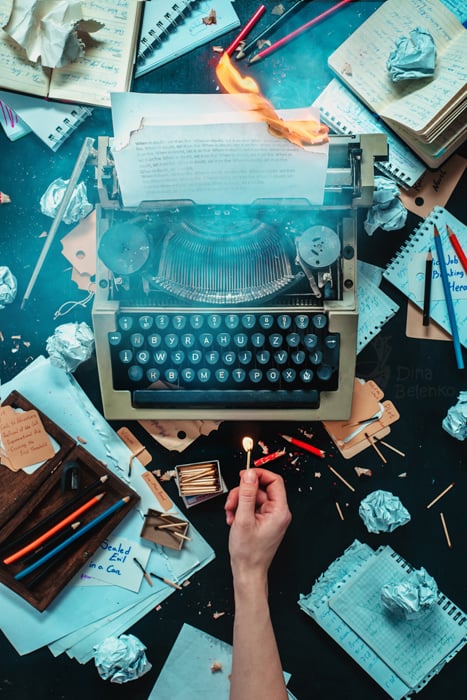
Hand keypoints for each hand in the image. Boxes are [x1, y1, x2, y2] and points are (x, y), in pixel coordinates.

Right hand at [225, 468, 290, 584]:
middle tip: (231, 503)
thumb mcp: (243, 519)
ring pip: (253, 498)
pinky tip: (233, 520)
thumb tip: (249, 474)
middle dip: (242, 494)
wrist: (247, 572)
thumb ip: (246, 494)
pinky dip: (240, 511)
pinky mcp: (263, 521)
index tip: (244, 475)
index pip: (274, 481)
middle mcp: (278, 512)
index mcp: (279, 511)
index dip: (258, 474)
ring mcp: (270, 517)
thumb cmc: (248, 552)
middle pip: (260, 489)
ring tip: (230, 516)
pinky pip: (252, 507)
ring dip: (238, 503)